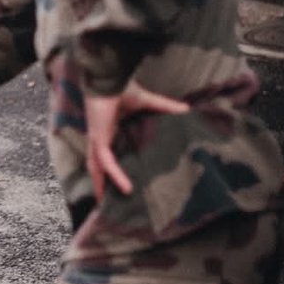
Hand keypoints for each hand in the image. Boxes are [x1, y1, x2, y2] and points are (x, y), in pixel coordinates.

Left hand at [85, 81, 189, 200]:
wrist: (110, 78)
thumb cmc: (122, 88)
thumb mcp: (147, 102)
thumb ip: (165, 107)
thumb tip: (187, 109)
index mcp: (107, 130)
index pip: (104, 154)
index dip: (107, 167)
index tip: (114, 180)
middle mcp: (99, 138)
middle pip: (96, 165)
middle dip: (99, 183)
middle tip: (104, 202)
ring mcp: (97, 140)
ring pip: (97, 168)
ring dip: (102, 186)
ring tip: (108, 205)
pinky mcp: (99, 139)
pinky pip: (106, 162)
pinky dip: (115, 175)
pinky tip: (126, 188)